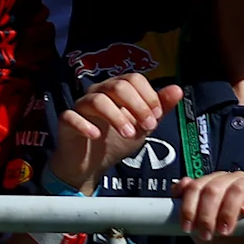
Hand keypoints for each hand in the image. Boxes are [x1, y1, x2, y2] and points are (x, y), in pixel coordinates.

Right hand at [50, 73, 179, 190]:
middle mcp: (98, 92)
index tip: (156, 118)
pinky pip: (72, 117)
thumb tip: (178, 89)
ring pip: (97, 100)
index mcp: (117, 89)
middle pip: (117, 85)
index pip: (133, 79)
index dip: (148, 96)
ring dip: (117, 117)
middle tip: (147, 126)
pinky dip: (85, 125)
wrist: (92, 165)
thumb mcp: (143, 126)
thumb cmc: (116, 140)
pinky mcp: (66, 122)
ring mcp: (80, 106)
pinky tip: (97, 136)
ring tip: (128, 135)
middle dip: (137, 106)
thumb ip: (160, 108)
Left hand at [176, 169, 243, 243]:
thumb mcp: (200, 229)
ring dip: (227, 211)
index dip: (188, 207)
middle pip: (213, 187)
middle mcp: (229, 181)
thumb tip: (177, 188)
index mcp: (211, 186)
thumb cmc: (226, 240)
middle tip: (207, 233)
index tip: (187, 227)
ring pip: (236, 187)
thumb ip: (187, 210)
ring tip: (225, 230)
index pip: (195, 186)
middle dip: (206, 213)